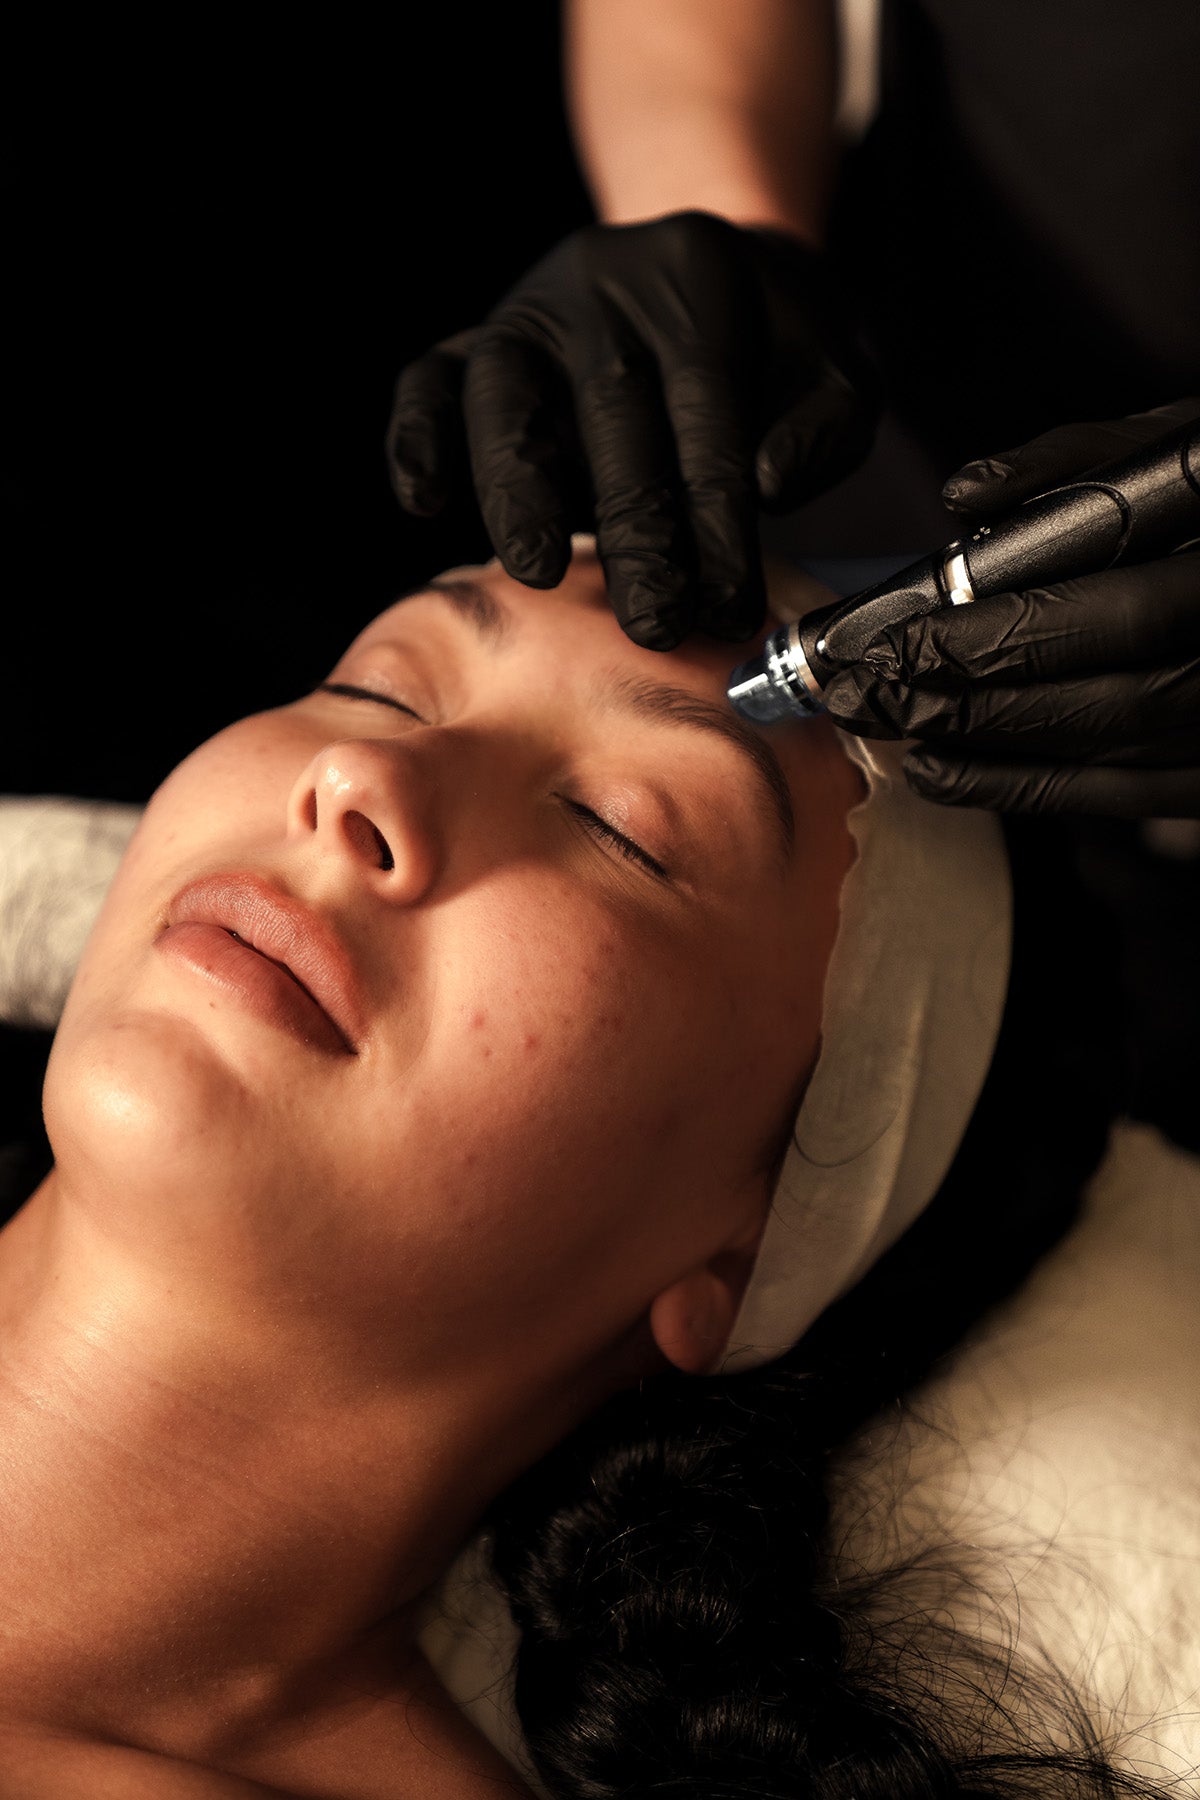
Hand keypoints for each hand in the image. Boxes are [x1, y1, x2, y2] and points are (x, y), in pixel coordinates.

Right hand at [386, 211, 878, 648]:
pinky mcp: (475, 340)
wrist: (712, 281)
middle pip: (610, 406)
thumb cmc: (777, 354)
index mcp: (700, 273)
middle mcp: (606, 280)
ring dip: (515, 486)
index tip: (726, 606)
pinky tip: (425, 500)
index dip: (716, 515)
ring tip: (536, 572)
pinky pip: (428, 379)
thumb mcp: (837, 371)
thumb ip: (826, 424)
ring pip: (504, 389)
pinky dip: (416, 435)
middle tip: (652, 623)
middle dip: (632, 528)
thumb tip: (768, 480)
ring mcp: (531, 309)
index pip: (706, 405)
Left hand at [821, 398, 1199, 817]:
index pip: (1102, 589)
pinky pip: (1146, 797)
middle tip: (863, 693)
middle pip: (1103, 681)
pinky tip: (955, 773)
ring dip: (991, 748)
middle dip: (966, 693)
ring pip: (1121, 746)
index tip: (885, 638)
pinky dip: (1040, 789)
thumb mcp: (1198, 435)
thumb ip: (1086, 459)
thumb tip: (963, 500)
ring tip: (897, 733)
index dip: (984, 624)